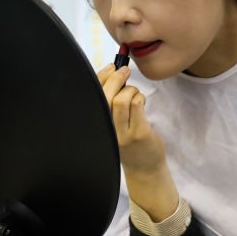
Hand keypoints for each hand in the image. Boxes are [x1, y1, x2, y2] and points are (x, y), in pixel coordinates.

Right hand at [97, 63, 178, 220]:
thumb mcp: (114, 123)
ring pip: (122, 98)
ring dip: (131, 90)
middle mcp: (106, 129)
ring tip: (135, 95)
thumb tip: (112, 71)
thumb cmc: (129, 141)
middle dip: (117, 77)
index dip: (101, 76)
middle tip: (126, 71)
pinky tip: (142, 103)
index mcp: (97, 124)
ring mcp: (121, 133)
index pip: (93, 95)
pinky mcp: (138, 133)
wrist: (143, 168)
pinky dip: (140, 97)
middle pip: (105, 95)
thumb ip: (110, 102)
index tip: (111, 67)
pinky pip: (137, 104)